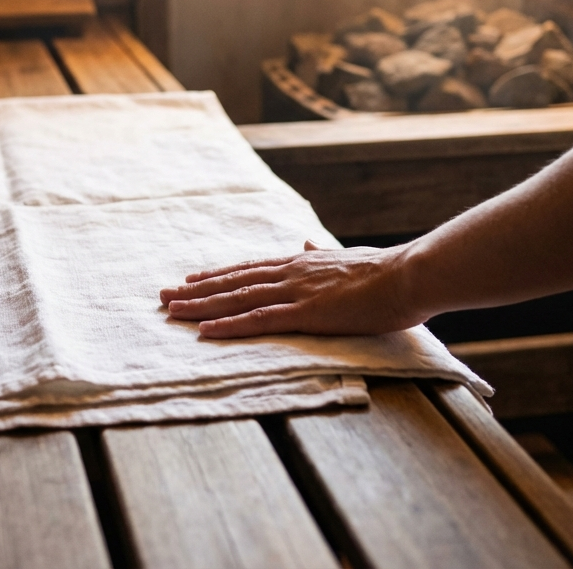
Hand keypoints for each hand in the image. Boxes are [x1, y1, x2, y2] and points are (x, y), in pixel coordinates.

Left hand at [158, 241, 425, 338]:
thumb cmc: (386, 271)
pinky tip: (205, 330)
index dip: (217, 275)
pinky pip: (259, 320)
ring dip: (200, 305)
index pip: (249, 269)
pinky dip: (229, 324)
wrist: (409, 274)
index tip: (190, 278)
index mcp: (301, 263)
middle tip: (163, 296)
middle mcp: (291, 273)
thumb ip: (321, 253)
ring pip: (237, 298)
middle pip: (233, 282)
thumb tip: (305, 241)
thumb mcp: (346, 258)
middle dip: (196, 290)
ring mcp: (296, 292)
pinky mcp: (307, 313)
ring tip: (171, 311)